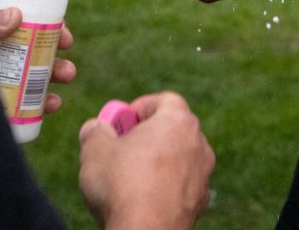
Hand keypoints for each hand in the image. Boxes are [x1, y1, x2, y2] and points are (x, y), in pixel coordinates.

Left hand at [0, 0, 75, 114]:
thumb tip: (16, 15)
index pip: (8, 0)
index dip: (37, 5)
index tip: (57, 16)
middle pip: (27, 34)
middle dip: (51, 42)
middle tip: (67, 46)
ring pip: (29, 65)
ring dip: (52, 70)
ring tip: (66, 77)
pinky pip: (21, 94)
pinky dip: (39, 99)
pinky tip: (51, 104)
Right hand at [79, 92, 215, 229]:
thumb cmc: (123, 185)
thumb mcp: (95, 151)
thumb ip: (95, 132)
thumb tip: (95, 128)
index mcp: (178, 121)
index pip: (165, 100)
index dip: (140, 107)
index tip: (121, 121)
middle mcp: (198, 142)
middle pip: (173, 129)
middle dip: (147, 135)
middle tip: (121, 148)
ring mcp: (203, 172)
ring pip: (179, 157)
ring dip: (158, 161)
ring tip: (130, 176)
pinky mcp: (200, 199)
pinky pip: (181, 183)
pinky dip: (165, 185)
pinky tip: (143, 197)